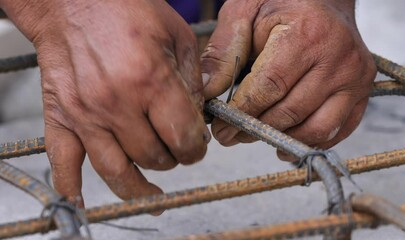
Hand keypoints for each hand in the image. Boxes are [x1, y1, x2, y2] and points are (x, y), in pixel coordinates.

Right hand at [1, 0, 209, 206]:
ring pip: (117, 171)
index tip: (197, 147)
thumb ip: (194, 81)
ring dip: (139, 187)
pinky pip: (63, 163)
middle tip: (176, 152)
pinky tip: (82, 202)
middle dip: (173, 160)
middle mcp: (117, 103)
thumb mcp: (177, 36)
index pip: (183, 138)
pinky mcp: (61, 117)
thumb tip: (201, 117)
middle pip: (154, 157)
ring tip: (152, 193)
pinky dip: (72, 188)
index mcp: (152, 81)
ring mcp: (86, 114)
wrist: (72, 0)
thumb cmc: (125, 10)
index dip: (196, 149)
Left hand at [201, 0, 375, 159]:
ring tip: (254, 136)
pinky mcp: (362, 93)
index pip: (270, 86)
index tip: (220, 126)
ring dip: (280, 139)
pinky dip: (308, 142)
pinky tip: (285, 142)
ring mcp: (355, 78)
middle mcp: (339, 58)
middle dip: (255, 129)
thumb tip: (207, 92)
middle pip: (290, 111)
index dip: (242, 112)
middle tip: (230, 134)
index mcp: (307, 33)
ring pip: (315, 128)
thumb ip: (223, 51)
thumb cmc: (281, 3)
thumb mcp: (244, 12)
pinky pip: (336, 131)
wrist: (325, 0)